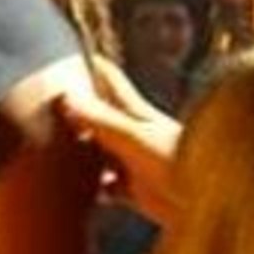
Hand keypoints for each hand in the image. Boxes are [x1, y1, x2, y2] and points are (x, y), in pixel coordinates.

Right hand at [58, 57, 180, 224]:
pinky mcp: (135, 190)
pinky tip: (77, 191)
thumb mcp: (134, 138)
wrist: (209, 204)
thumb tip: (65, 97)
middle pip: (98, 112)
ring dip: (79, 150)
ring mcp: (132, 160)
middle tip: (45, 101)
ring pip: (98, 149)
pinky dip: (91, 187)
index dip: (87, 63)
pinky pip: (106, 185)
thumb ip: (100, 120)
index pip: (107, 77)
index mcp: (133, 110)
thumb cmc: (180, 162)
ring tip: (49, 147)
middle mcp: (131, 131)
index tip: (65, 49)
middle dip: (75, 107)